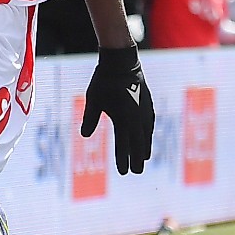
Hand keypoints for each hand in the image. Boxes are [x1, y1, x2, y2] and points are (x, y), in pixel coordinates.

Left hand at [80, 44, 154, 174]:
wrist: (121, 62)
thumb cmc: (104, 81)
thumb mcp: (93, 99)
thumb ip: (90, 118)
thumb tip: (84, 135)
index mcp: (122, 118)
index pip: (123, 145)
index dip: (123, 159)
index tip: (123, 172)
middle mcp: (135, 117)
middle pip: (137, 143)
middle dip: (136, 158)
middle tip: (136, 171)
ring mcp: (144, 110)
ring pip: (146, 133)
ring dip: (145, 146)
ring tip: (144, 158)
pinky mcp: (147, 103)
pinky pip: (150, 122)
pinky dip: (149, 132)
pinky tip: (148, 136)